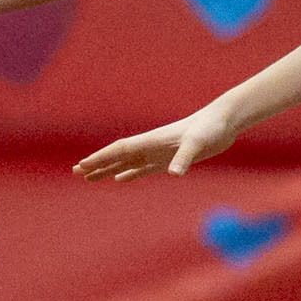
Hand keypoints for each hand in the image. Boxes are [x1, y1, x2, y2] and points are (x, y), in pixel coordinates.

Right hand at [75, 105, 245, 180]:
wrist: (223, 122)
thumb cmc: (210, 129)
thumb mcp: (197, 144)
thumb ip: (184, 158)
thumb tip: (174, 173)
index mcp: (152, 140)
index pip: (120, 150)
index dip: (101, 158)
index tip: (83, 166)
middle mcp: (151, 146)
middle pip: (118, 156)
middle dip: (97, 164)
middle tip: (77, 172)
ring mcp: (158, 152)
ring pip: (127, 163)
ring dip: (108, 170)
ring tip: (90, 178)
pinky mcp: (169, 159)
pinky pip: (143, 168)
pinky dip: (130, 173)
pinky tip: (119, 178)